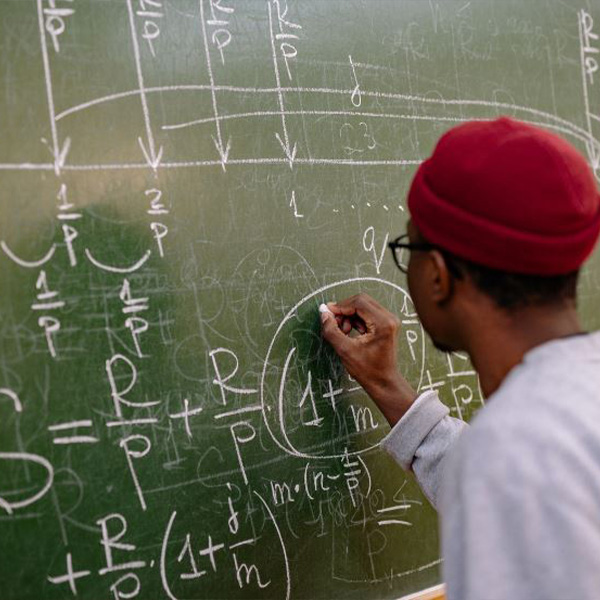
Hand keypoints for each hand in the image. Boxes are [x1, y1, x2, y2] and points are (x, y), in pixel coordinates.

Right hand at [320, 293, 417, 425]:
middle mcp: (389, 318)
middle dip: (344, 310)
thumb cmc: (368, 370)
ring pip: (363, 306)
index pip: (358, 302)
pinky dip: (356, 319)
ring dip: (349, 315)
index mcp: (383, 323)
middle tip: (333, 322)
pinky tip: (350, 332)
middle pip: (361, 301)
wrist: (383, 382)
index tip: (327, 314)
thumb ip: (332, 330)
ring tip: (343, 331)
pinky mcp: (386, 324)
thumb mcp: (345, 350)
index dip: (340, 306)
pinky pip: (367, 313)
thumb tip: (323, 313)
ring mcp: (389, 320)